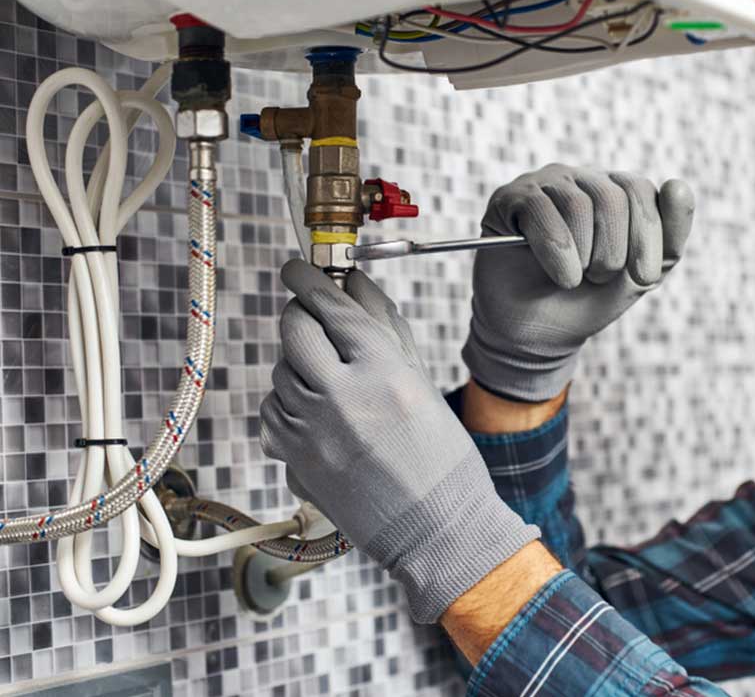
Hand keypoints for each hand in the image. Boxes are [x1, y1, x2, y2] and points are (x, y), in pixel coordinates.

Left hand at [260, 260, 538, 622]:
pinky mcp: (294, 459)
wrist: (435, 527)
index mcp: (382, 370)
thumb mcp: (421, 381)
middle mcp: (341, 395)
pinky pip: (273, 412)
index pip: (331, 305)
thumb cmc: (441, 456)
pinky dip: (288, 404)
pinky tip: (318, 414)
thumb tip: (354, 282)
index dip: (309, 279)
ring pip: (280, 371)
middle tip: (311, 316)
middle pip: (294, 330)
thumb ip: (385, 326)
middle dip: (300, 315)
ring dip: (298, 364)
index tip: (297, 267)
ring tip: (329, 380)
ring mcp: (312, 429)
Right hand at [462, 163, 695, 400]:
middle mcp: (581, 179)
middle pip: (611, 197)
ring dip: (583, 257)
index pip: (641, 190)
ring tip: (574, 280)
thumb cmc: (589, 299)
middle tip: (600, 278)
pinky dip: (556, 253)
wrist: (537, 333)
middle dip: (613, 252)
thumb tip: (678, 184)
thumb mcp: (640, 275)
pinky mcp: (510, 198)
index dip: (647, 236)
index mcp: (617, 191)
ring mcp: (544, 185)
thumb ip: (670, 237)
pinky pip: (540, 211)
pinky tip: (558, 275)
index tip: (644, 277)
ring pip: (578, 206)